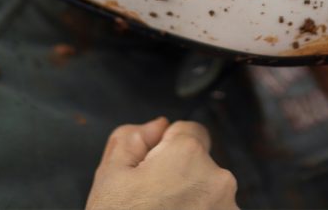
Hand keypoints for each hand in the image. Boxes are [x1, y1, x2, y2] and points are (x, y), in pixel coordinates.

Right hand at [86, 117, 239, 209]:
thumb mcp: (109, 175)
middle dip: (179, 178)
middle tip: (151, 204)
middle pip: (200, 165)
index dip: (166, 148)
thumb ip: (132, 138)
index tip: (150, 172)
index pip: (189, 131)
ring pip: (209, 194)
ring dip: (192, 204)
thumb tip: (159, 125)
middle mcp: (219, 179)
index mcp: (188, 155)